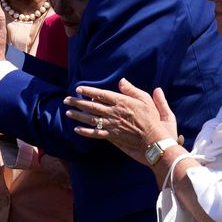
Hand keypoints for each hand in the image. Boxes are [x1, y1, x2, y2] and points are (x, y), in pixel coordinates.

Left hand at [63, 78, 178, 159]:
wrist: (155, 140)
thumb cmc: (153, 119)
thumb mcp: (146, 100)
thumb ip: (133, 90)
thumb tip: (122, 81)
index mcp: (122, 102)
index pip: (101, 94)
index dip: (88, 91)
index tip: (78, 89)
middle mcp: (114, 112)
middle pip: (92, 106)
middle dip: (77, 102)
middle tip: (66, 100)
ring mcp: (111, 125)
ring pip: (90, 119)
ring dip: (78, 115)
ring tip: (67, 112)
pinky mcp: (112, 137)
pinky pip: (95, 133)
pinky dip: (85, 132)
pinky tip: (76, 129)